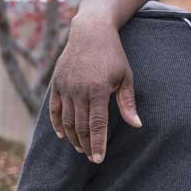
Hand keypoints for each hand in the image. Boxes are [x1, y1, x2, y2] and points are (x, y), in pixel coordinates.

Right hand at [49, 16, 140, 162]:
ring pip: (67, 121)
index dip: (98, 144)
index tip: (99, 159)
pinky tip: (64, 135)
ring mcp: (65, 87)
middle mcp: (79, 90)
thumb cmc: (113, 55)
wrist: (90, 32)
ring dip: (73, 137)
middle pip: (81, 127)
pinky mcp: (56, 83)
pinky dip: (57, 124)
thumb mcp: (125, 76)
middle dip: (87, 145)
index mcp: (98, 89)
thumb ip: (127, 102)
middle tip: (93, 157)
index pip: (97, 125)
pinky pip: (54, 110)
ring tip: (82, 148)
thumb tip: (136, 125)